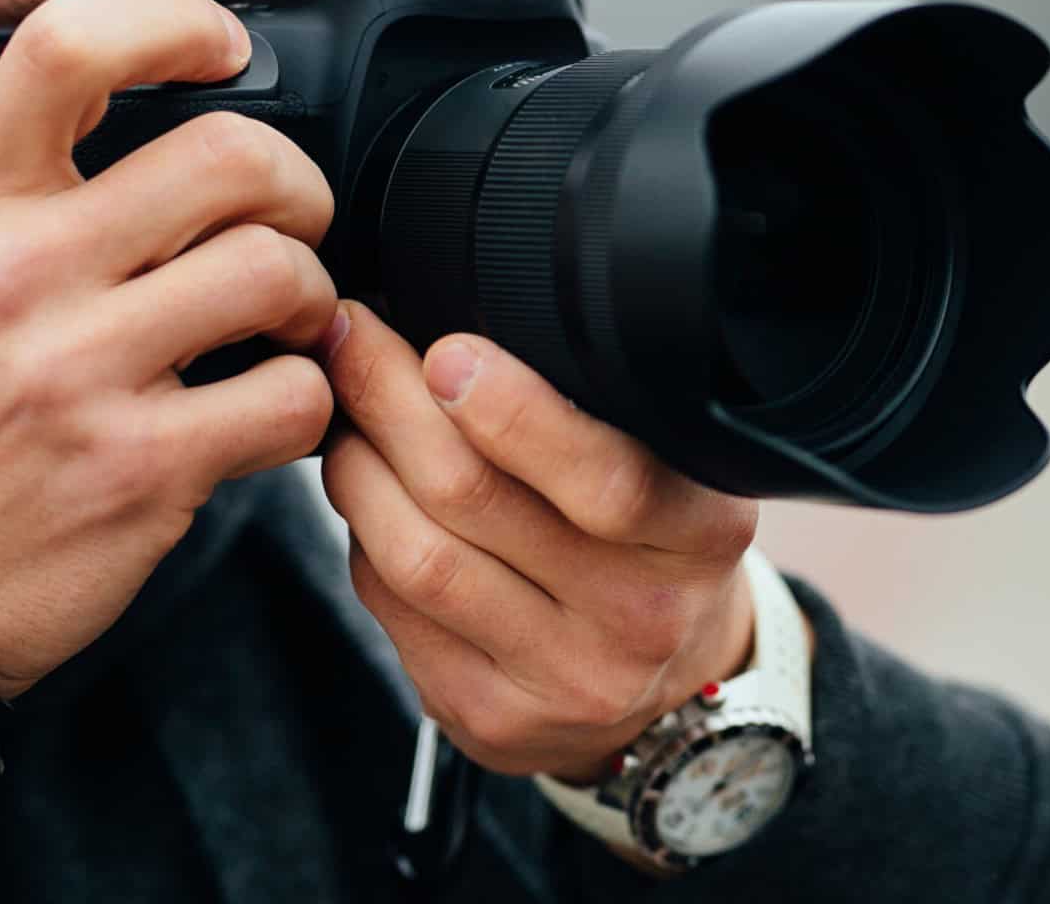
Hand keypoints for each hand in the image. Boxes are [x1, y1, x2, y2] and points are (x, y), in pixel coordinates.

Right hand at [0, 0, 339, 697]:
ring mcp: (78, 375)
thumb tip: (140, 94)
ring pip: (278, 273)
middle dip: (297, 188)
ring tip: (284, 325)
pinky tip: (273, 408)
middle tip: (289, 227)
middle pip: (231, 157)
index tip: (226, 52)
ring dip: (311, 297)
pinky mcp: (140, 470)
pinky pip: (294, 397)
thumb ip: (14, 183)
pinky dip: (311, 401)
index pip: (67, 47)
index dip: (175, 23)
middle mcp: (13, 276)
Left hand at [321, 303, 759, 779]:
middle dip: (393, 403)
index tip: (446, 348)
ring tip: (347, 417)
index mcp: (702, 536)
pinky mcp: (492, 719)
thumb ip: (601, 413)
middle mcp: (641, 617)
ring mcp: (563, 679)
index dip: (512, 411)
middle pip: (477, 501)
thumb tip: (457, 331)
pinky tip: (371, 500)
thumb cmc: (656, 543)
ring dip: (359, 469)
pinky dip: (364, 538)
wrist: (666, 685)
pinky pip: (393, 611)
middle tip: (353, 341)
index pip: (606, 477)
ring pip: (417, 558)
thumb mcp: (677, 470)